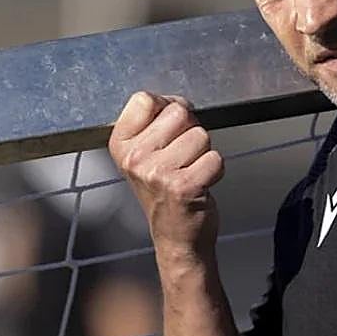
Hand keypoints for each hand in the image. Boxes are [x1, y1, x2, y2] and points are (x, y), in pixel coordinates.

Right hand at [109, 92, 223, 256]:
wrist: (175, 236)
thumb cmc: (165, 192)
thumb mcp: (145, 154)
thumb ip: (156, 121)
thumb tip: (176, 101)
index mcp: (121, 145)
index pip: (144, 99)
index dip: (166, 108)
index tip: (169, 130)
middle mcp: (134, 158)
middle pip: (179, 112)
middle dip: (189, 131)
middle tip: (182, 157)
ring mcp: (157, 173)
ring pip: (201, 135)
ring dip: (203, 153)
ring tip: (189, 171)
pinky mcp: (184, 186)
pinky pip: (216, 158)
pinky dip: (215, 170)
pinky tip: (200, 184)